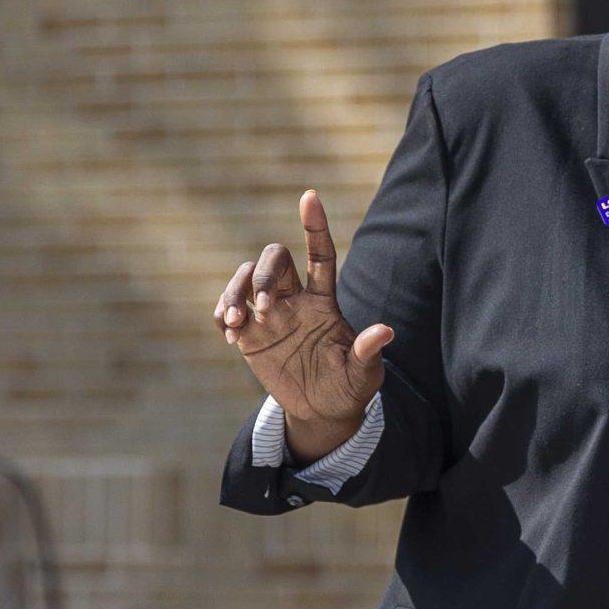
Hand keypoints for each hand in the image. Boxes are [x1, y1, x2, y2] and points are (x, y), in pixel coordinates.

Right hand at [215, 190, 392, 454]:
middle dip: (263, 274)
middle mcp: (295, 299)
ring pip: (245, 279)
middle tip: (262, 305)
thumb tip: (385, 331)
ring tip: (235, 322)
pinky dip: (222, 314)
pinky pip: (228, 310)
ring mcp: (269, 314)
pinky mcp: (249, 334)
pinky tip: (229, 333)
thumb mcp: (364, 374)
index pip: (320, 254)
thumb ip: (368, 352)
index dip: (315, 225)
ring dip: (235, 292)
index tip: (310, 196)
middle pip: (275, 260)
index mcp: (324, 301)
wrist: (322, 412)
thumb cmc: (349, 388)